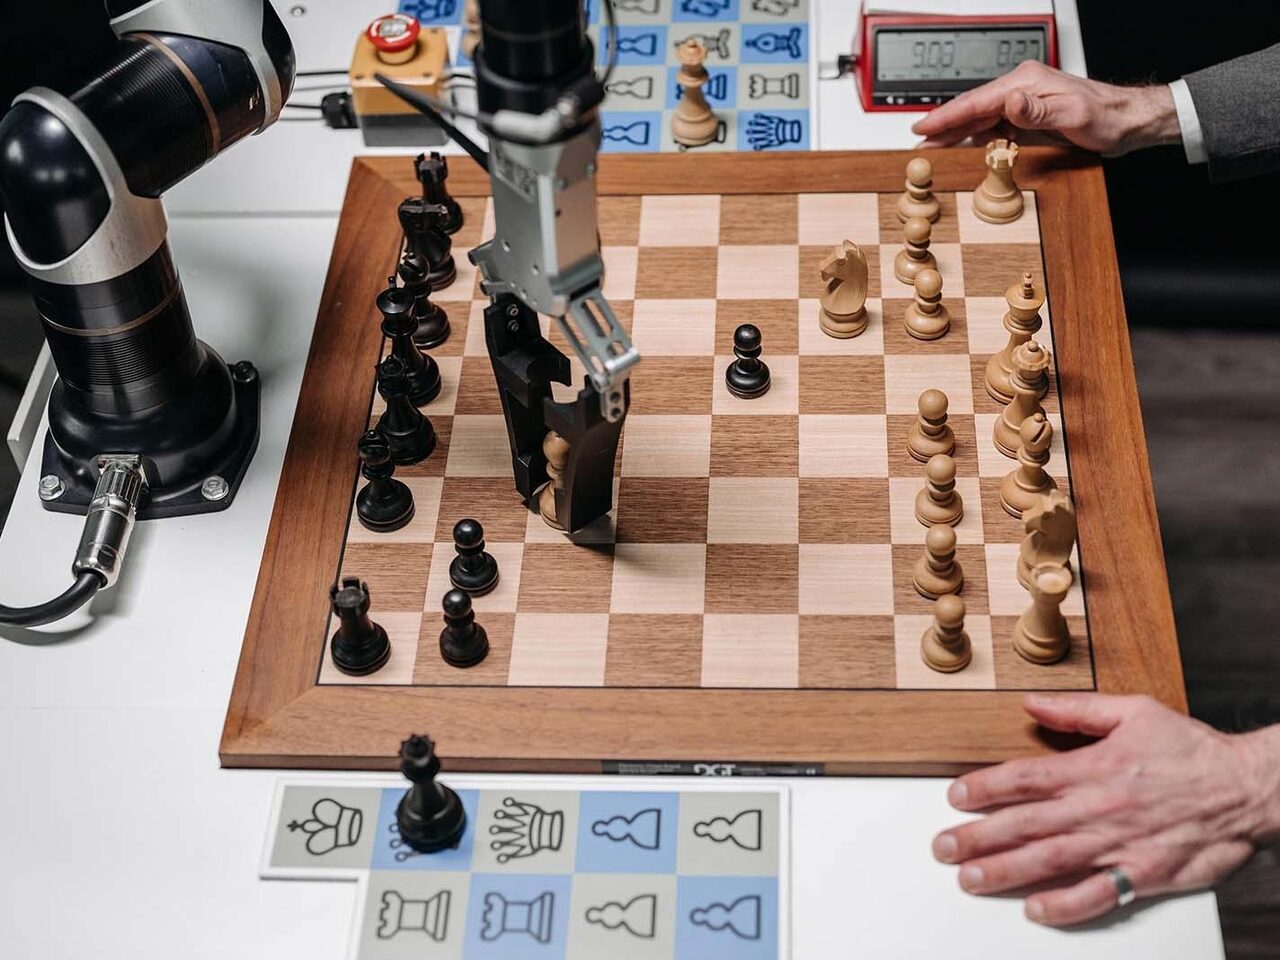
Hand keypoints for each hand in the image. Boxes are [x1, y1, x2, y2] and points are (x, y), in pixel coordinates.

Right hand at [911, 61, 1181, 155]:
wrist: (1127, 121)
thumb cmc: (1104, 117)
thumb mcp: (1071, 114)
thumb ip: (1036, 110)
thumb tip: (1008, 102)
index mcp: (1025, 84)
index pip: (976, 101)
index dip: (946, 116)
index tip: (922, 129)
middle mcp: (1021, 90)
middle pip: (972, 110)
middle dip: (942, 127)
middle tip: (917, 146)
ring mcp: (1023, 103)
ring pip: (979, 119)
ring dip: (955, 135)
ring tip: (931, 150)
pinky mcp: (1027, 118)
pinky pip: (993, 128)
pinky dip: (974, 138)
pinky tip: (962, 148)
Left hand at [932, 693, 1279, 926]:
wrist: (1248, 788)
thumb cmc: (1192, 750)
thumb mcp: (1134, 711)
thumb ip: (1077, 711)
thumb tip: (1030, 704)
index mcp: (1093, 767)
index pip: (1025, 778)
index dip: (984, 788)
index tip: (954, 796)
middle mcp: (1100, 807)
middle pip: (1027, 824)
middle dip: (979, 836)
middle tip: (943, 847)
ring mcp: (1120, 843)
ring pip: (1052, 860)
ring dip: (1006, 871)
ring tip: (970, 879)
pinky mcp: (1145, 873)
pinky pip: (1099, 894)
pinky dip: (1065, 905)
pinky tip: (1035, 910)